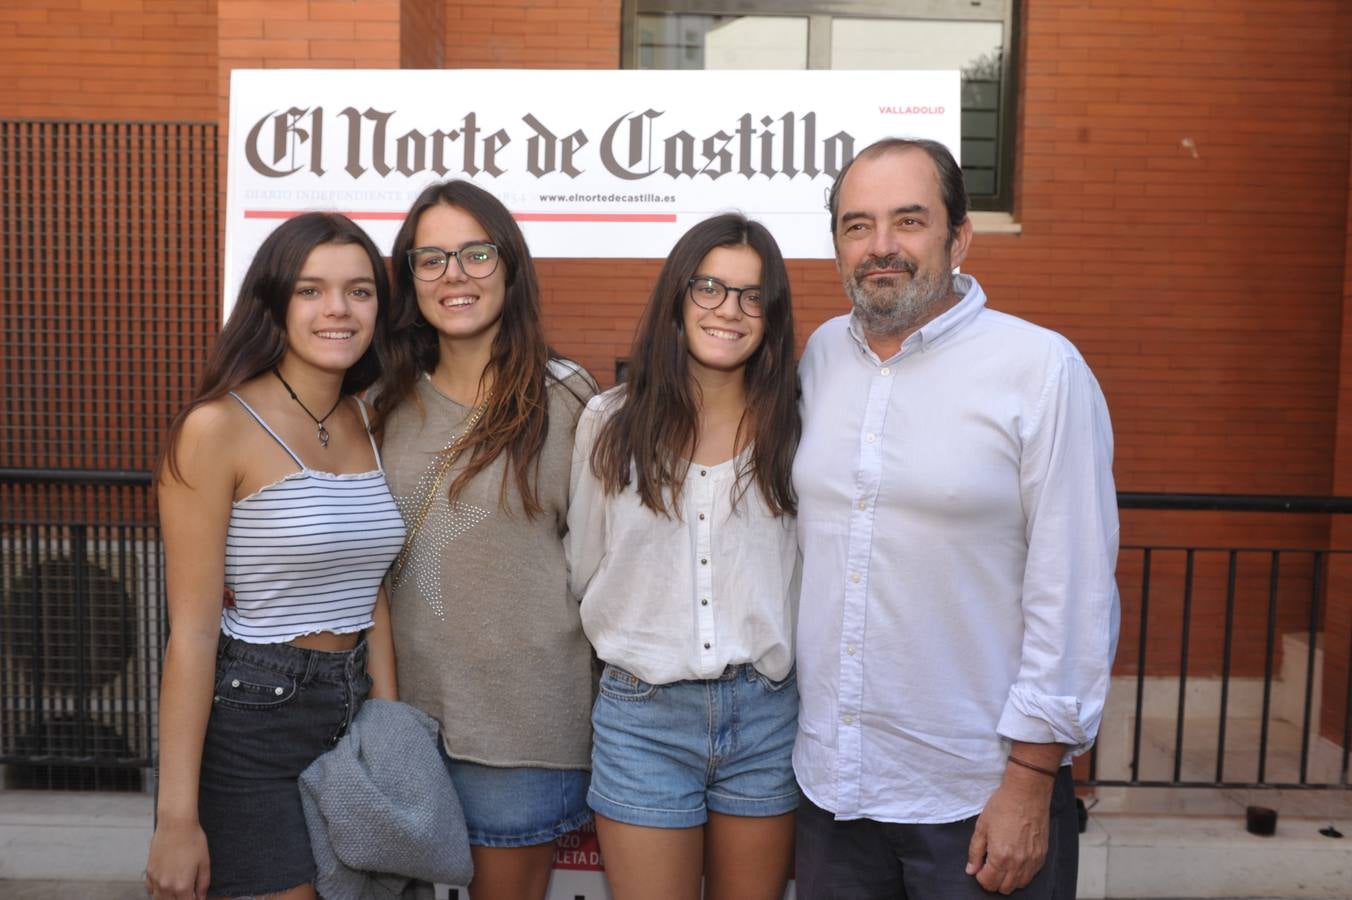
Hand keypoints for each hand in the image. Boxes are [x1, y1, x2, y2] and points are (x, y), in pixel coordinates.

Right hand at [145, 820, 210, 899]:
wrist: (176, 824)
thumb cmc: (192, 840)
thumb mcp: (204, 863)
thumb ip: (203, 883)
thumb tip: (201, 896)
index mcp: (182, 886)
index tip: (196, 897)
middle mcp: (166, 886)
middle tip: (188, 893)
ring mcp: (155, 879)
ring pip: (159, 899)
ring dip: (168, 898)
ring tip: (177, 891)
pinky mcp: (149, 871)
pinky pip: (150, 889)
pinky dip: (157, 891)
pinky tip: (165, 885)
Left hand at [964, 768, 1053, 893]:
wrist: (1027, 793)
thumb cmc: (1004, 806)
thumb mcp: (981, 827)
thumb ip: (975, 852)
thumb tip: (971, 869)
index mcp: (1000, 856)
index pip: (989, 883)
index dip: (980, 877)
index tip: (979, 868)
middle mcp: (1018, 862)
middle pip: (1004, 888)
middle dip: (993, 881)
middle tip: (989, 866)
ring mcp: (1032, 860)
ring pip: (1019, 884)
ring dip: (1008, 879)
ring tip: (1002, 863)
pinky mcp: (1042, 855)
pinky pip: (1031, 875)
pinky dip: (1022, 873)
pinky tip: (1015, 860)